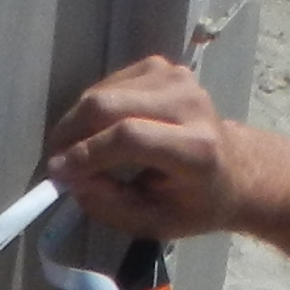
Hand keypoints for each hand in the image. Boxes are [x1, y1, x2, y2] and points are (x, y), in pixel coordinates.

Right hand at [42, 57, 246, 243]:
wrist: (234, 169)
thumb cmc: (193, 203)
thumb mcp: (154, 222)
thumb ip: (109, 205)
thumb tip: (70, 178)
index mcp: (195, 149)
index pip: (128, 138)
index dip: (85, 153)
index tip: (57, 173)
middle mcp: (189, 104)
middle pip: (109, 105)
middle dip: (70, 132)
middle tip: (56, 159)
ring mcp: (176, 79)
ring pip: (103, 91)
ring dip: (78, 121)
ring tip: (74, 148)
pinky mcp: (163, 67)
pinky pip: (110, 83)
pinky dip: (93, 108)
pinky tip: (96, 129)